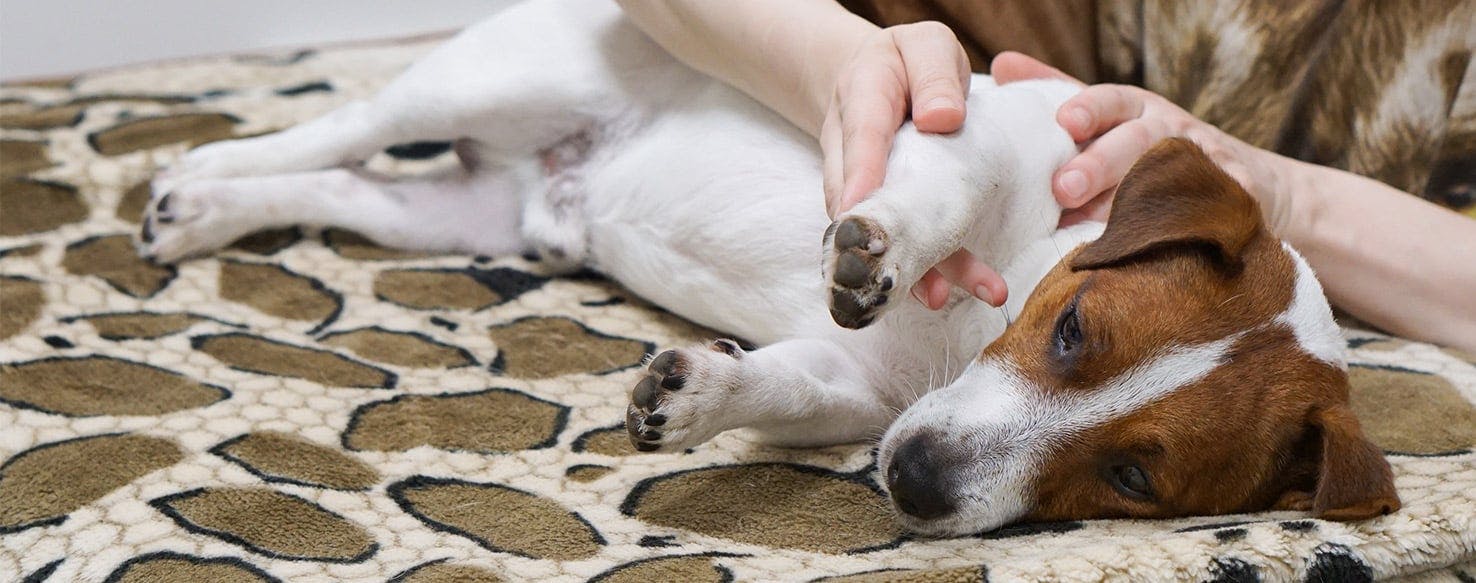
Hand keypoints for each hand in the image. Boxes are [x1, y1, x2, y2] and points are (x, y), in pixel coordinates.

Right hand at [820, 22, 1006, 308]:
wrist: (874, 79)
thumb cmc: (908, 63)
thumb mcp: (926, 46)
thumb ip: (934, 75)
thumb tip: (944, 119)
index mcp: (862, 97)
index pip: (860, 135)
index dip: (860, 174)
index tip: (859, 209)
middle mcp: (850, 150)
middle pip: (856, 198)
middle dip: (879, 239)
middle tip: (899, 276)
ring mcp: (859, 185)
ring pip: (873, 229)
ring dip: (905, 267)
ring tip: (937, 298)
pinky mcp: (878, 209)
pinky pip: (892, 239)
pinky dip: (917, 269)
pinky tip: (940, 294)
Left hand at [991, 52, 1293, 233]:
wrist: (1248, 182)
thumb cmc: (1153, 148)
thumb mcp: (1112, 116)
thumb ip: (1058, 91)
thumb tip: (1000, 65)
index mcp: (1135, 110)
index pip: (1111, 101)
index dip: (1089, 109)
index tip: (1065, 123)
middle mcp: (1169, 131)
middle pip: (1135, 143)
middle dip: (1099, 165)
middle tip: (1063, 188)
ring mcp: (1203, 165)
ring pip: (1168, 178)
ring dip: (1135, 201)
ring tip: (1098, 225)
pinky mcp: (1232, 199)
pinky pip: (1214, 211)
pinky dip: (1199, 222)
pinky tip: (1173, 239)